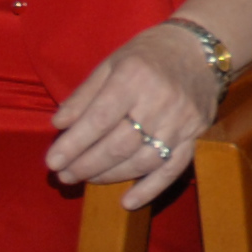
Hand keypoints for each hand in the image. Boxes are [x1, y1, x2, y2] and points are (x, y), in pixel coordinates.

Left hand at [46, 24, 220, 207]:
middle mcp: (159, 100)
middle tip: (64, 175)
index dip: (73, 144)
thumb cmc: (148, 54)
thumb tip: (59, 125)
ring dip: (110, 176)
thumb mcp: (111, 63)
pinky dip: (150, 189)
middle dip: (86, 164)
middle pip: (119, 144)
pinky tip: (127, 202)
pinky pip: (173, 168)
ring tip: (86, 180)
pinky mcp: (196, 135)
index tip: (52, 161)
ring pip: (143, 160)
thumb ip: (84, 95)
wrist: (199, 49)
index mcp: (134, 76)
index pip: (99, 119)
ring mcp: (181, 121)